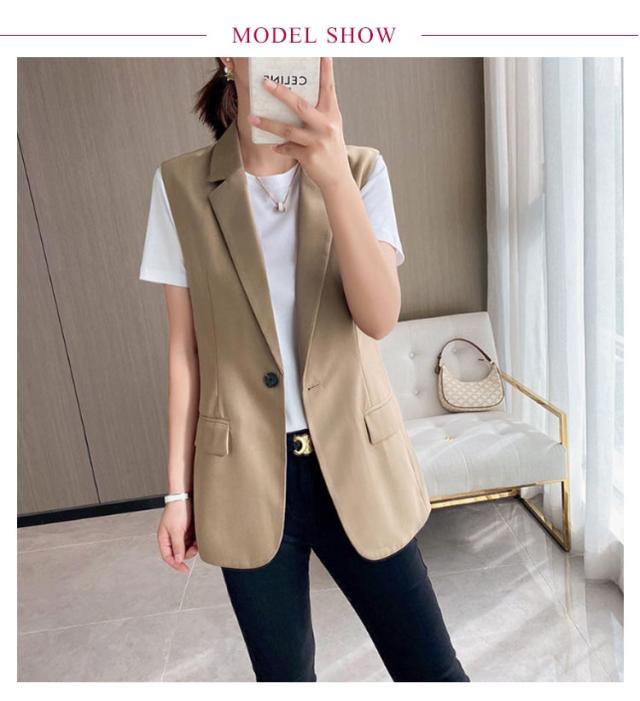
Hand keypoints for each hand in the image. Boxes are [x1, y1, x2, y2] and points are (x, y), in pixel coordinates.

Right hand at [157, 499, 197, 572]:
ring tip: (197, 541)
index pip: (167, 556)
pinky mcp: (187, 530)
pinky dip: (195, 541)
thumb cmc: (177, 510)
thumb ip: (177, 546)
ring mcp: (179, 534)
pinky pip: (191, 541)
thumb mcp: (177, 530)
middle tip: (194, 548)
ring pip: (186, 548)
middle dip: (187, 553)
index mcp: (164, 538)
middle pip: (178, 553)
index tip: (184, 569)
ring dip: (192, 547)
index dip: (175, 564)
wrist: (185, 496)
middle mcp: (171, 537)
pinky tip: (198, 538)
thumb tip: (178, 559)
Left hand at [247, 57, 352, 190]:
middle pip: (300, 105)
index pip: (328, 88)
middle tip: (264, 83)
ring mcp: (317, 141)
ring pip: (288, 129)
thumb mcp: (330, 128)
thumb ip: (318, 114)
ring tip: (252, 118)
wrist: (337, 178)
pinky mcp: (309, 156)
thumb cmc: (331, 150)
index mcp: (332, 115)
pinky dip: (280, 147)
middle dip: (280, 93)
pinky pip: (288, 148)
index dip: (326, 71)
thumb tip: (293, 100)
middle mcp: (326, 126)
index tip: (322, 54)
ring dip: (268, 123)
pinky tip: (275, 146)